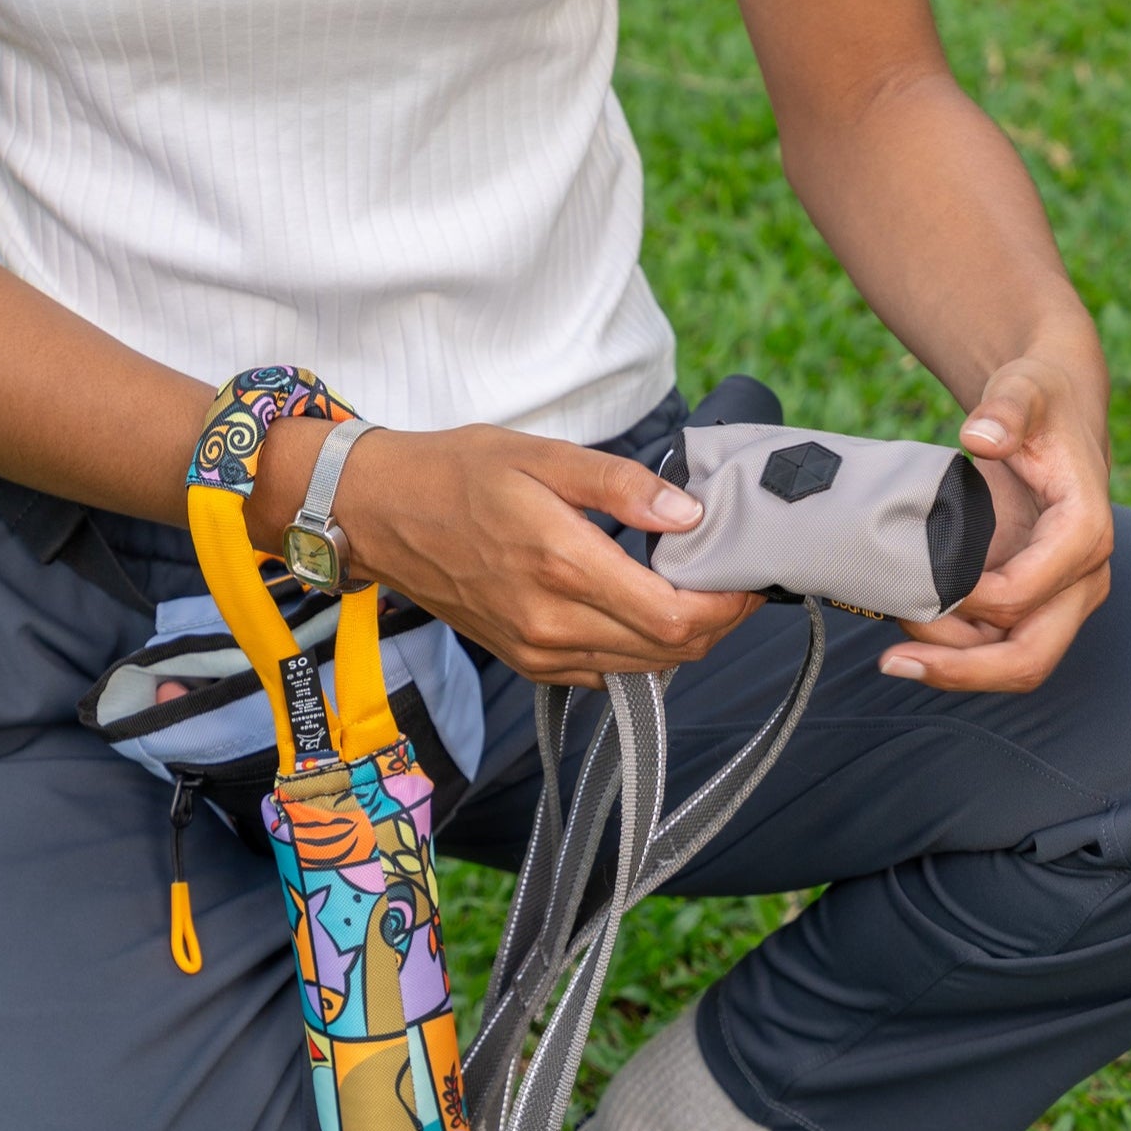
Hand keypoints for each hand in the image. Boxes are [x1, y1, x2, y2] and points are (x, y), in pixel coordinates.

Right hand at [250, 421, 758, 689]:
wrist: (381, 515)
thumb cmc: (457, 474)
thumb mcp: (543, 456)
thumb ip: (621, 487)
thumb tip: (688, 515)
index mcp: (564, 566)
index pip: (675, 617)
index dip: (727, 606)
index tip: (749, 578)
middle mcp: (553, 624)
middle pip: (669, 653)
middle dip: (716, 623)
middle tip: (732, 581)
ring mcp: (539, 652)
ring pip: (642, 671)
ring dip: (682, 640)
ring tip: (696, 592)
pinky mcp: (528, 663)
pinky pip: (605, 674)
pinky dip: (641, 651)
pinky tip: (644, 611)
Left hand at [879, 346, 1112, 694]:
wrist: (1050, 413)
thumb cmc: (1039, 402)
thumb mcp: (1025, 389)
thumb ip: (1008, 407)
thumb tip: (983, 435)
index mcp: (1084, 533)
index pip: (1023, 595)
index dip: (968, 601)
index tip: (922, 582)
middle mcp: (1081, 579)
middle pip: (1029, 659)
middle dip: (962, 671)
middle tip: (894, 662)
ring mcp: (1059, 600)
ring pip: (1011, 666)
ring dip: (950, 667)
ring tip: (895, 648)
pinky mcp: (1034, 607)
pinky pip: (996, 650)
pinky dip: (953, 654)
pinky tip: (910, 636)